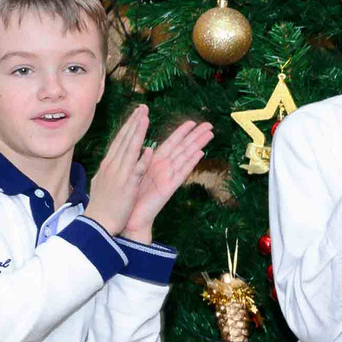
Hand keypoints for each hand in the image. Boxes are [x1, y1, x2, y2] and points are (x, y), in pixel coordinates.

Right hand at [85, 105, 150, 235]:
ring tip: (146, 118)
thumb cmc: (101, 205)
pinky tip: (150, 150)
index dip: (129, 126)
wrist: (96, 224)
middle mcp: (113, 166)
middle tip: (144, 107)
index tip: (137, 113)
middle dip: (134, 122)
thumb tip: (109, 162)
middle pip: (125, 140)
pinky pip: (136, 172)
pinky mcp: (126, 187)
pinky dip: (142, 161)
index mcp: (108, 165)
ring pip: (130, 150)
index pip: (120, 140)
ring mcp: (119, 175)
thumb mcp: (101, 182)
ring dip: (138, 134)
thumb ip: (107, 170)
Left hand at [122, 118, 214, 240]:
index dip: (181, 133)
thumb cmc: (131, 198)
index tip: (193, 122)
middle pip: (183, 148)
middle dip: (196, 136)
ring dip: (197, 145)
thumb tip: (147, 147)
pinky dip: (190, 162)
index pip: (171, 144)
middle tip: (210, 125)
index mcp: (154, 163)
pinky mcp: (169, 188)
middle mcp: (164, 168)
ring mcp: (168, 177)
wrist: (131, 219)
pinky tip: (200, 153)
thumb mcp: (134, 175)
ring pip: (185, 157)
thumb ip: (142, 162)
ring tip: (210, 134)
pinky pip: (181, 173)